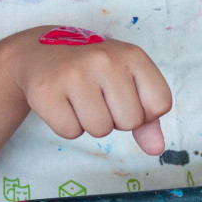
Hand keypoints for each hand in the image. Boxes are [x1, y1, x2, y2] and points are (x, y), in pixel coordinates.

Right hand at [6, 27, 171, 154]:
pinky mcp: (46, 91)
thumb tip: (156, 149)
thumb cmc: (93, 71)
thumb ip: (147, 116)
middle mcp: (105, 60)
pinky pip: (70, 132)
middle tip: (98, 98)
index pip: (161, 104)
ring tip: (80, 99)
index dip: (145, 112)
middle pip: (131, 122)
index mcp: (132, 55)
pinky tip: (62, 102)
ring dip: (90, 124)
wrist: (41, 53)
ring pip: (100, 130)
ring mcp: (74, 74)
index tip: (126, 98)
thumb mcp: (127, 81)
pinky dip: (67, 125)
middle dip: (116, 119)